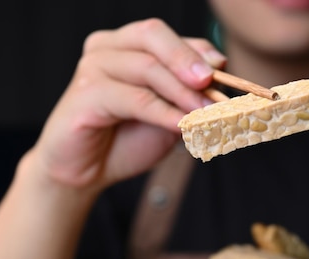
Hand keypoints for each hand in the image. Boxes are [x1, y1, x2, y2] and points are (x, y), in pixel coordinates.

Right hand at [29, 18, 225, 190]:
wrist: (86, 172)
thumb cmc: (125, 140)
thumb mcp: (167, 113)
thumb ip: (188, 94)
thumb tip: (221, 78)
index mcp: (125, 45)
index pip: (166, 36)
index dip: (197, 50)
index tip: (224, 71)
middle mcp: (106, 48)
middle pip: (152, 35)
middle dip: (187, 58)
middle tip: (211, 81)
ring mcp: (92, 68)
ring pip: (146, 67)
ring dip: (181, 91)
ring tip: (204, 112)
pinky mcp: (85, 94)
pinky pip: (133, 99)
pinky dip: (163, 112)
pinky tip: (182, 125)